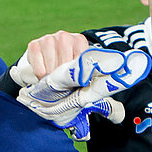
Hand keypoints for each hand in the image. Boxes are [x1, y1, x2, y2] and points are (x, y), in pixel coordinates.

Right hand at [12, 48, 151, 139]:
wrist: (41, 65)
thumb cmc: (65, 74)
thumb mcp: (80, 77)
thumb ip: (95, 89)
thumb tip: (117, 115)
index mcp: (80, 41)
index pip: (84, 59)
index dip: (81, 76)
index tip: (80, 85)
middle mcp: (65, 36)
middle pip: (66, 64)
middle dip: (64, 79)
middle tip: (63, 86)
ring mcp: (48, 39)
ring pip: (52, 66)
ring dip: (51, 78)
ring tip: (53, 81)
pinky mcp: (34, 44)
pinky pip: (39, 66)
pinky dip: (40, 75)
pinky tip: (42, 76)